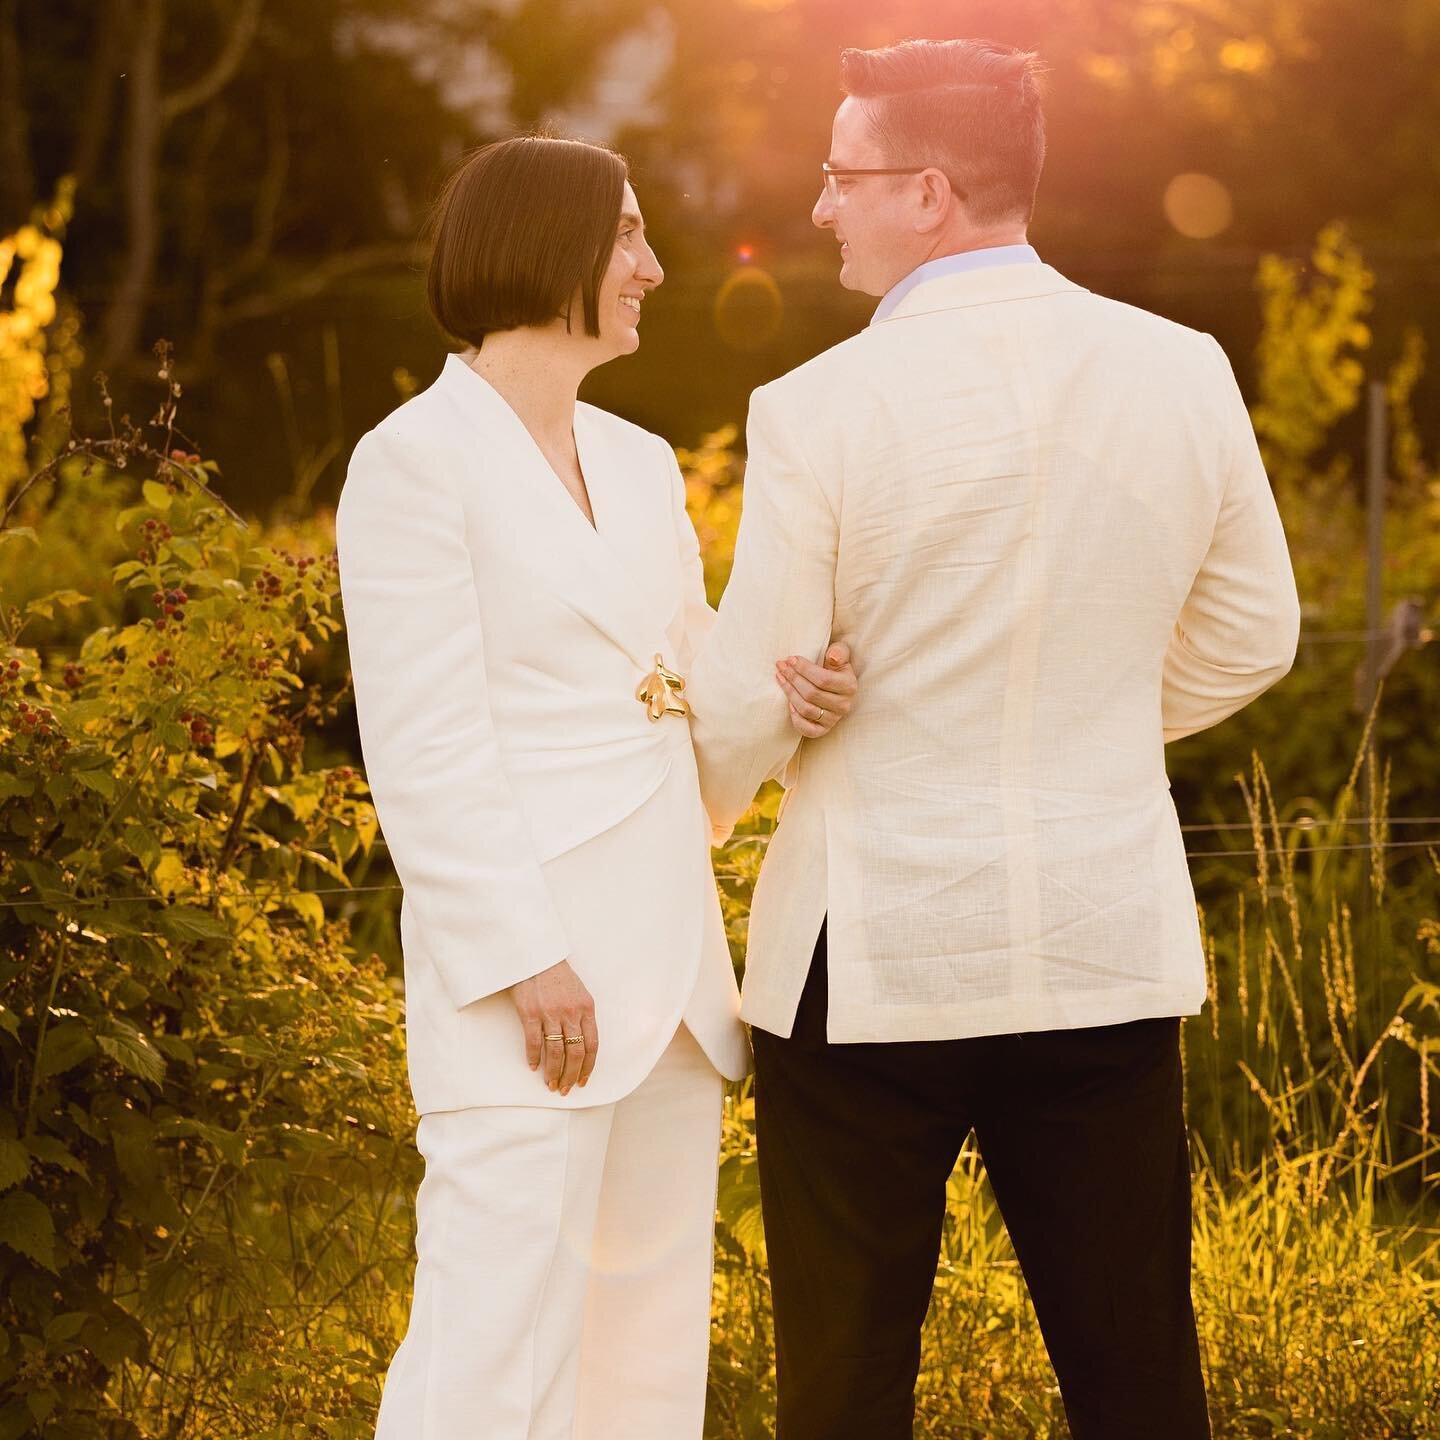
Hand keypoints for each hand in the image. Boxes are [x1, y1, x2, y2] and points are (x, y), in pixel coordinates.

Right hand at [508, 960, 597, 1094]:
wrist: (536, 955)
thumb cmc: (557, 975)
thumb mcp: (579, 992)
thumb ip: (582, 1015)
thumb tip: (582, 1041)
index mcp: (586, 1008)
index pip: (592, 1044)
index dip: (588, 1066)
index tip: (583, 1080)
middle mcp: (571, 1012)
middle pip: (576, 1052)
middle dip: (571, 1075)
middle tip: (565, 1089)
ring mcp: (550, 1013)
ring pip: (556, 1051)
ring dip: (554, 1072)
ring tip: (550, 1084)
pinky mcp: (530, 1013)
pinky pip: (534, 1042)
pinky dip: (534, 1057)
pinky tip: (533, 1066)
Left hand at [776, 642, 857, 738]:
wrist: (835, 687)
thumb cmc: (834, 668)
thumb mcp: (840, 655)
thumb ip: (838, 652)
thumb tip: (832, 656)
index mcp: (849, 686)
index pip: (823, 679)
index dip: (804, 669)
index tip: (791, 659)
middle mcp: (844, 705)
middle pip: (812, 694)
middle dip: (793, 678)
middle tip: (781, 666)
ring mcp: (834, 719)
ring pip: (806, 709)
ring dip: (790, 693)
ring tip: (780, 678)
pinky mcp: (823, 729)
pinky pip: (807, 729)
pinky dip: (796, 718)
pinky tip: (789, 703)